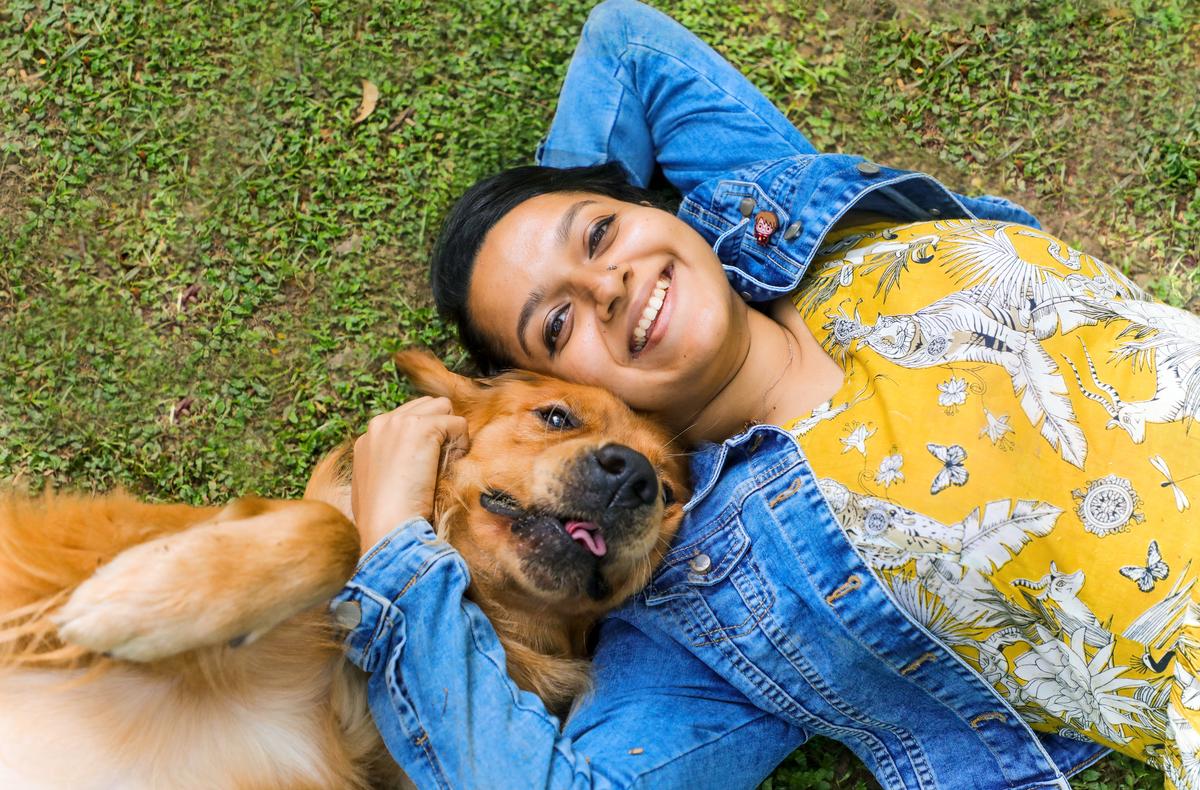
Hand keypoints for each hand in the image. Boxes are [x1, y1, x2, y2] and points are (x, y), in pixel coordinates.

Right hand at [350, 397, 468, 554]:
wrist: (386, 525)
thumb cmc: (384, 517)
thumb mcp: (377, 486)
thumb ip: (389, 466)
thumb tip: (412, 463)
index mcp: (370, 437)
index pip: (407, 416)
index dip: (426, 436)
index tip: (428, 462)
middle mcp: (382, 423)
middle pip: (426, 405)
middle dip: (440, 428)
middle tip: (441, 460)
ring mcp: (400, 422)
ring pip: (443, 406)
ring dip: (451, 431)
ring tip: (448, 460)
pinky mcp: (422, 427)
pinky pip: (458, 423)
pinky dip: (462, 444)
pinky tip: (451, 466)